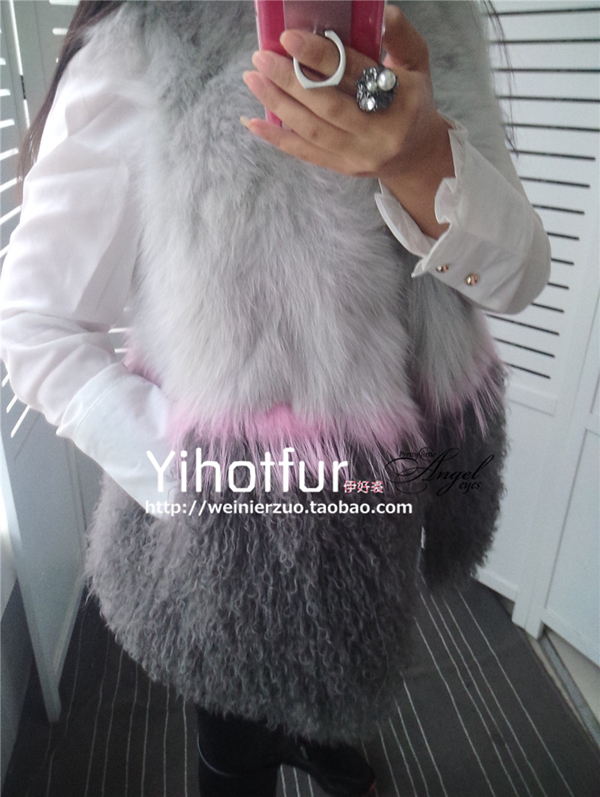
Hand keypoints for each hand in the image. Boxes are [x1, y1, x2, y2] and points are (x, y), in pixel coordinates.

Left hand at [241, 5, 454, 237]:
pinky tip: (253, 122)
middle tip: (262, 58)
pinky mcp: (343, 168)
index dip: (319, 55)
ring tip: (254, 80)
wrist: (417, 155)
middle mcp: (379, 132)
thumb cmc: (413, 101)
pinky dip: (276, 137)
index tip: (288, 38)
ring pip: (311, 129)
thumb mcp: (416, 64)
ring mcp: (359, 155)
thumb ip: (399, 37)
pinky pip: (305, 153)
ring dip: (277, 104)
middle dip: (290, 80)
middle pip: (327, 105)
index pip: (354, 73)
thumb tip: (382, 13)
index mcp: (399, 99)